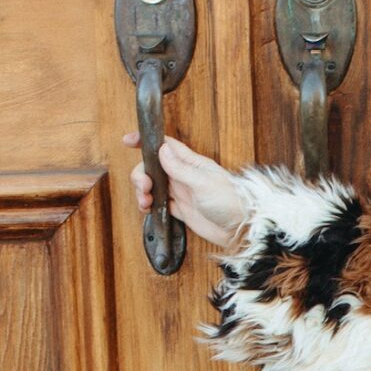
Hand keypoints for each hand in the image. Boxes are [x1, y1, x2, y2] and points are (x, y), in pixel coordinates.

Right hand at [122, 133, 250, 252]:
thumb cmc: (231, 202)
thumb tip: (162, 149)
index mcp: (192, 163)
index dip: (146, 141)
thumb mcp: (203, 183)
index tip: (128, 141)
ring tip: (145, 202)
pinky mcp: (182, 210)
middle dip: (142, 175)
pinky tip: (148, 209)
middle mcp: (185, 175)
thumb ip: (180, 168)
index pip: (165, 145)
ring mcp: (183, 192)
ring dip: (143, 192)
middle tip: (145, 188)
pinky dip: (150, 206)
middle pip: (153, 168)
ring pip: (154, 186)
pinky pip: (160, 204)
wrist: (241, 229)